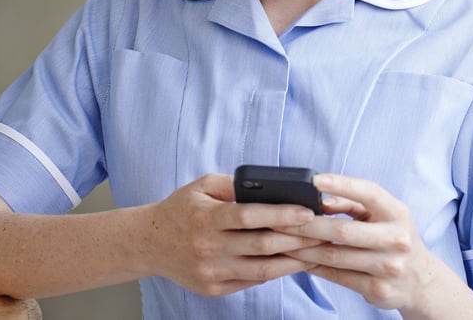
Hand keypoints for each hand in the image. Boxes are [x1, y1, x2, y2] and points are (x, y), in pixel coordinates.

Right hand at [143, 173, 325, 295]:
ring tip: (316, 251)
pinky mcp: (214, 289)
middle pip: (261, 245)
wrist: (148, 243)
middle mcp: (208, 247)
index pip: (249, 216)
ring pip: (261, 270)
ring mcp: (211, 272)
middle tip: (323, 232)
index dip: (281, 214)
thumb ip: (234, 184)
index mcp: (205, 218)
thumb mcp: (201, 186)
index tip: (308, 212)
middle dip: (297, 239)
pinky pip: (251, 281)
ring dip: (293, 261)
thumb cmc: (182, 209)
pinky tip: (292, 262)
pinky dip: (275, 272)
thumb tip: (272, 186)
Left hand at [275, 173, 455, 311]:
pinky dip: (313, 266)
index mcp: (398, 213)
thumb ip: (354, 204)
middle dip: (307, 224)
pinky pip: (337, 276)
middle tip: (279, 218)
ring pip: (335, 256)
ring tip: (280, 240)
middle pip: (343, 230)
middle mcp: (397, 239)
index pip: (370, 193)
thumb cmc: (393, 238)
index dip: (342, 185)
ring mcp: (388, 267)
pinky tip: (296, 259)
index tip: (314, 180)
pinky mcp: (377, 289)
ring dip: (303, 248)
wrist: (421, 281)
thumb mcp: (383, 216)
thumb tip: (319, 199)